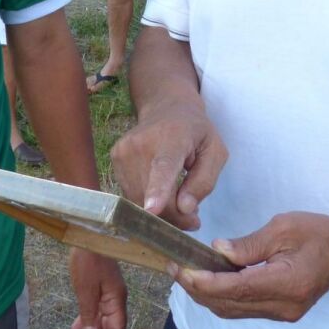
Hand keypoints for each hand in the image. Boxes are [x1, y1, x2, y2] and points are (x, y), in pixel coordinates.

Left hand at [68, 249, 126, 328]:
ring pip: (101, 320)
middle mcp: (114, 297)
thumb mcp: (86, 289)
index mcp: (116, 298)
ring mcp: (106, 292)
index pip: (117, 328)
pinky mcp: (97, 287)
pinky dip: (87, 320)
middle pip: (110, 327)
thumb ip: (90, 313)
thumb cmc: (88, 261)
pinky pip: (94, 309)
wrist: (88, 234)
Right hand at [111, 103, 227, 229]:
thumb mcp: (215, 152)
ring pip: (138, 200)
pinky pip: (131, 195)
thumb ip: (204, 181)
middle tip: (192, 219)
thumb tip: (184, 209)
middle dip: (173, 215)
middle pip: (151, 195)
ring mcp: (123, 151)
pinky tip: (162, 193)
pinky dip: (147, 202)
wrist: (166, 108)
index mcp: (172, 138)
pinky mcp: (114, 159)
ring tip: (179, 200)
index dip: (158, 190)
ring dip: (160, 212)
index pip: (164, 167)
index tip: (152, 209)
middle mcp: (142, 143)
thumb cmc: (195, 132)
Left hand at [168, 211, 328, 321]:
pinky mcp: (280, 312)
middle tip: (175, 268)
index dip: (206, 282)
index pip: (237, 288)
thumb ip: (249, 244)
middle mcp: (284, 305)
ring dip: (207, 295)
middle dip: (198, 289)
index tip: (182, 270)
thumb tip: (217, 251)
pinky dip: (222, 297)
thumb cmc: (317, 231)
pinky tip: (208, 281)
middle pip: (230, 305)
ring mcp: (283, 313)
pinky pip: (243, 309)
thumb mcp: (283, 227)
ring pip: (233, 311)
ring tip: (184, 274)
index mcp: (288, 282)